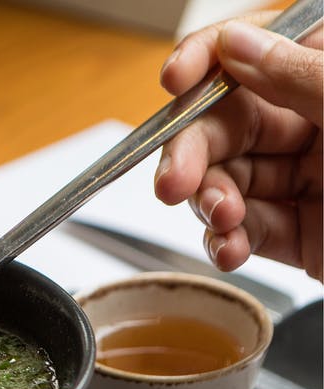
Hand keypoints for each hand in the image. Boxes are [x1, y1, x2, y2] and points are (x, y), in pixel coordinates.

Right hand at [154, 13, 322, 279]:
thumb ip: (302, 76)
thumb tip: (235, 45)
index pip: (254, 48)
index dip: (207, 58)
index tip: (174, 79)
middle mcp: (313, 121)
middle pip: (223, 122)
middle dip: (191, 153)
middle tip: (175, 182)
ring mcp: (304, 178)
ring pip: (224, 179)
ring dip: (208, 202)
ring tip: (221, 221)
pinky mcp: (298, 234)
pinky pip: (243, 229)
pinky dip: (226, 241)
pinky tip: (229, 248)